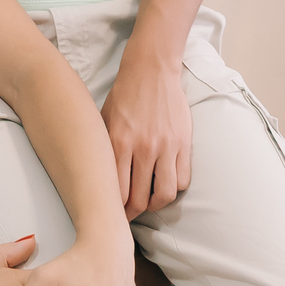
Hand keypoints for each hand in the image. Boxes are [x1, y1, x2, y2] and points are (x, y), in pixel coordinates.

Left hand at [101, 53, 191, 220]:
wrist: (151, 70)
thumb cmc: (124, 96)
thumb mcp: (104, 120)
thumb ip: (105, 149)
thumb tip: (100, 179)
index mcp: (119, 143)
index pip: (117, 192)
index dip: (115, 209)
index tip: (113, 214)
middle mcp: (143, 148)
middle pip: (140, 199)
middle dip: (134, 213)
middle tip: (130, 215)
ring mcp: (165, 146)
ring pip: (164, 194)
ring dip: (156, 204)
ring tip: (150, 202)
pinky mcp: (183, 143)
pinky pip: (182, 179)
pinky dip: (175, 187)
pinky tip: (165, 182)